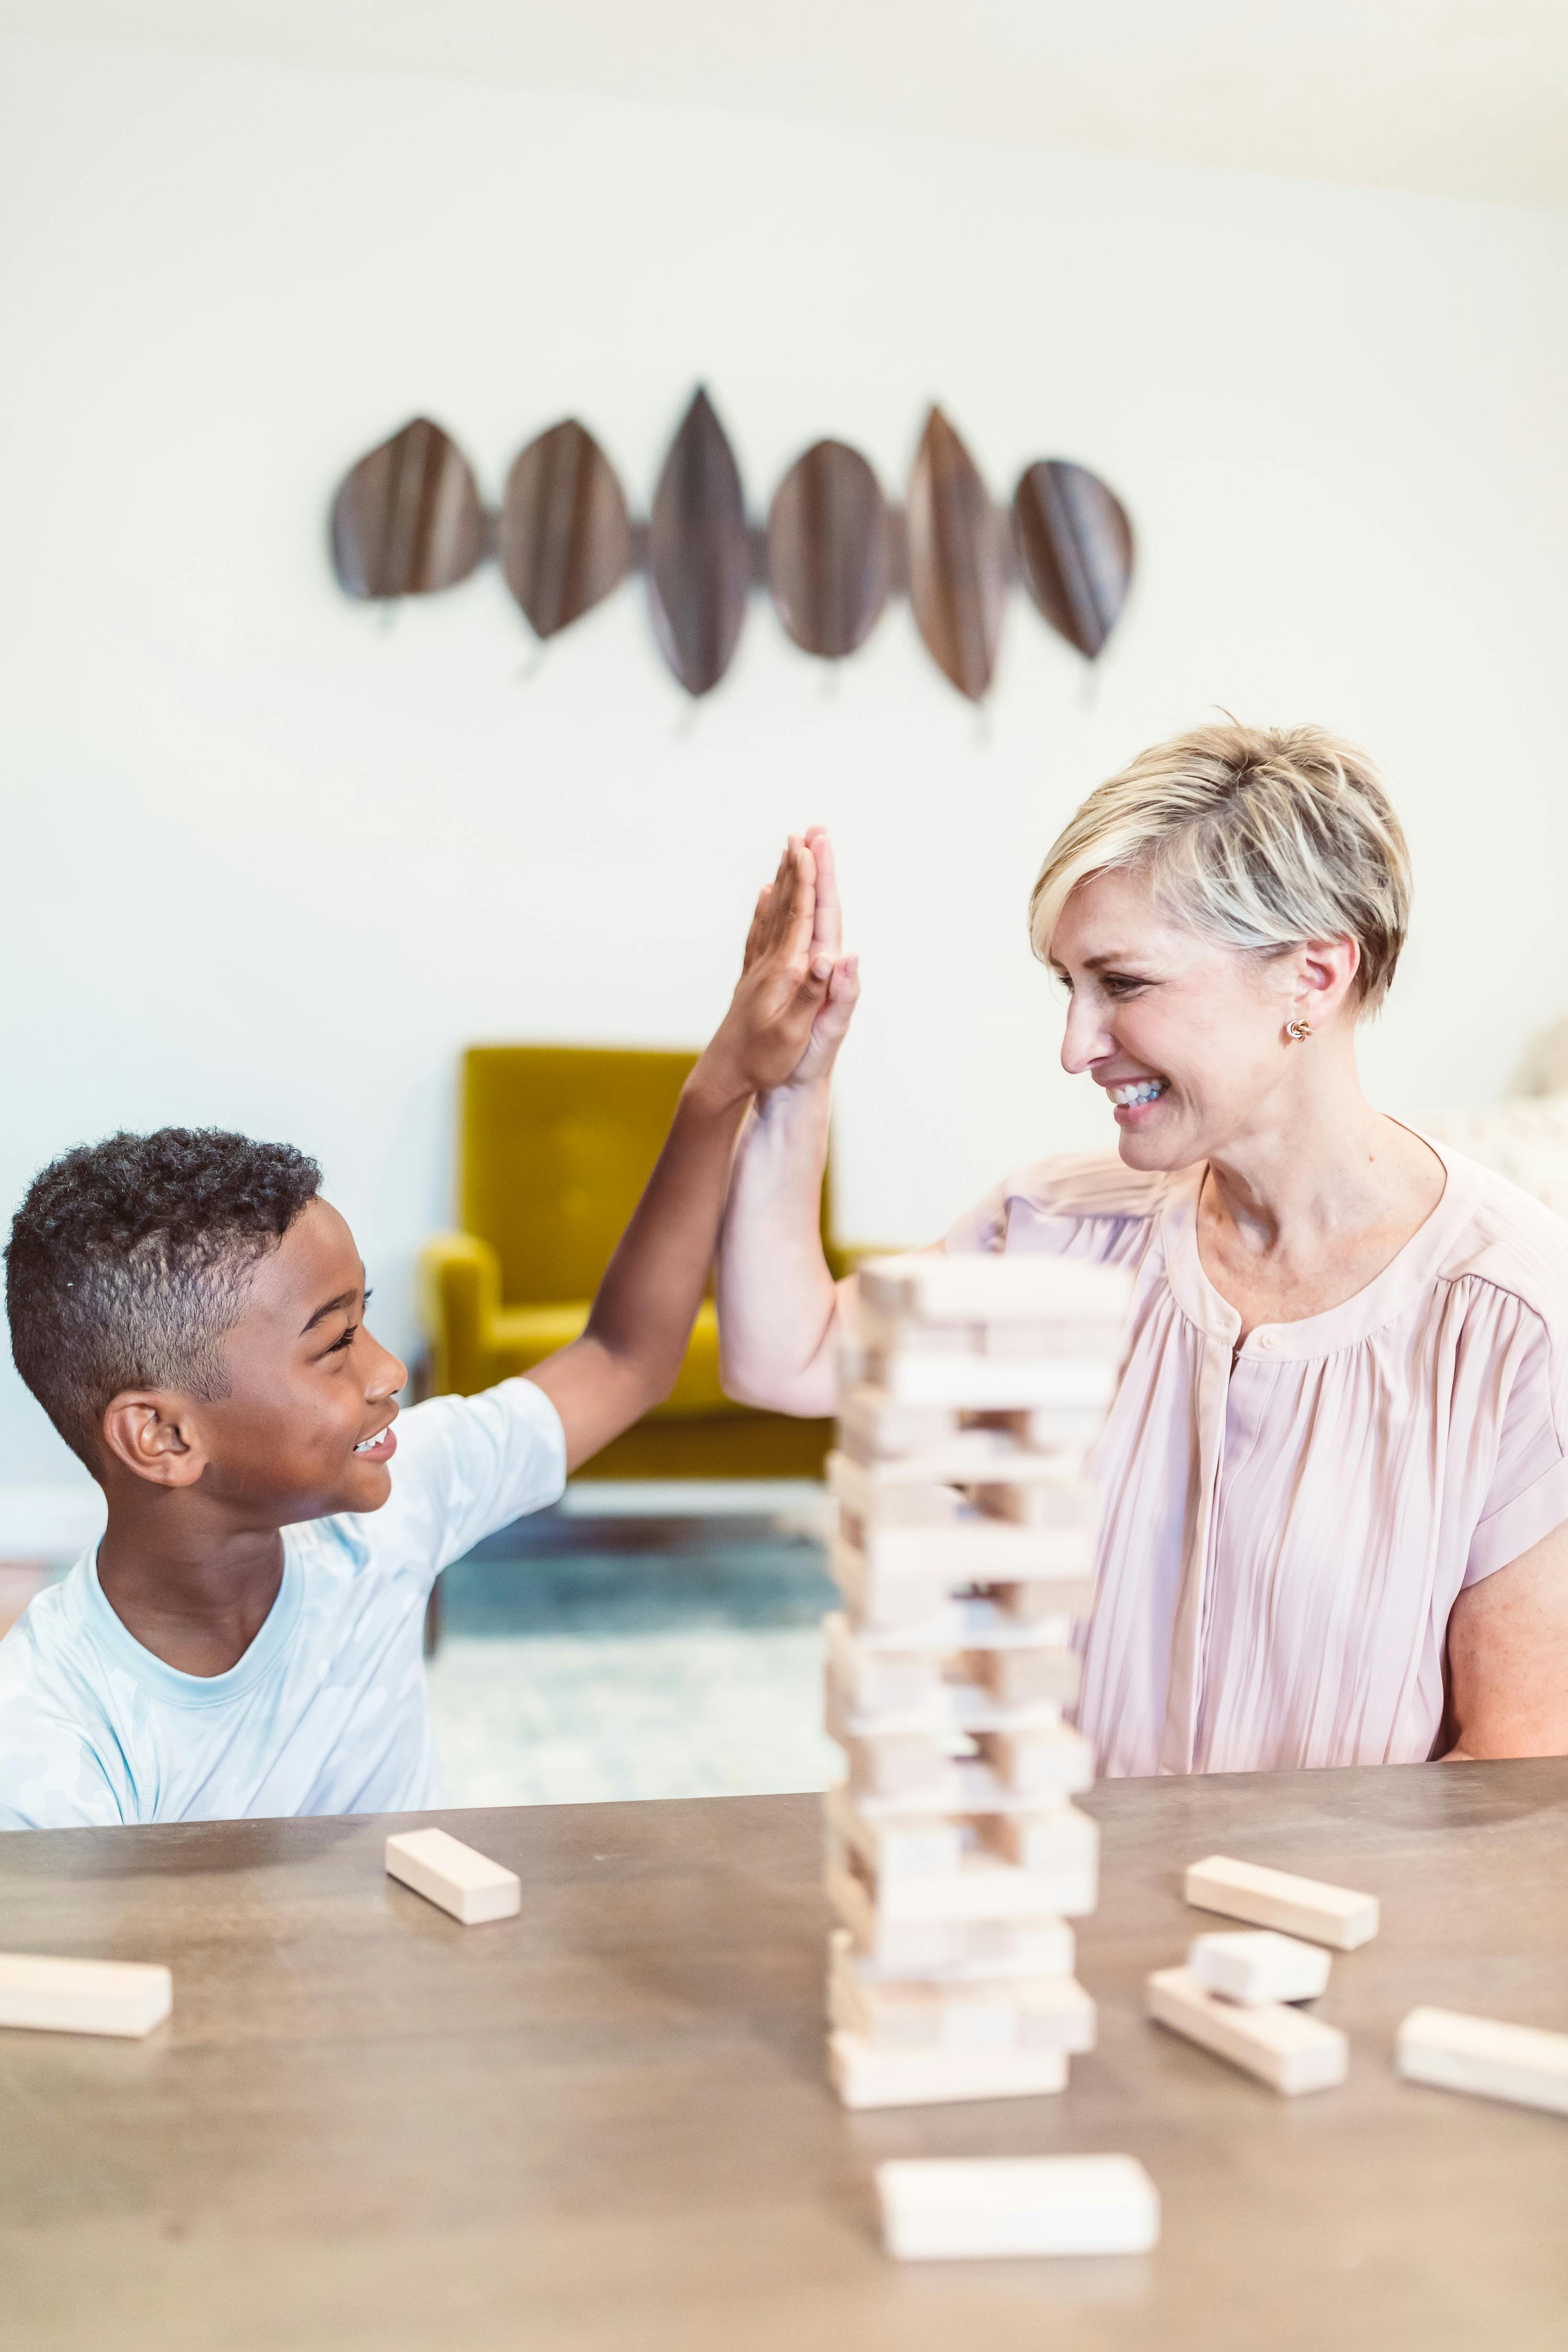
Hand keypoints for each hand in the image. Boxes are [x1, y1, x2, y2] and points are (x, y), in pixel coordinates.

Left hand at [694, 834, 857, 1104]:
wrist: (723, 1077)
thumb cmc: (761, 1061)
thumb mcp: (792, 1034)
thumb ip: (812, 994)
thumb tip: (830, 958)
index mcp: (785, 972)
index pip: (800, 916)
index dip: (807, 880)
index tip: (810, 845)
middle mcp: (770, 963)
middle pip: (787, 904)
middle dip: (798, 866)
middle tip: (805, 830)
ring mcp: (759, 969)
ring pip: (774, 913)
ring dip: (784, 879)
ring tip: (788, 849)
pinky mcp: (753, 980)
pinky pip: (761, 933)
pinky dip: (766, 908)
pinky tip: (766, 894)